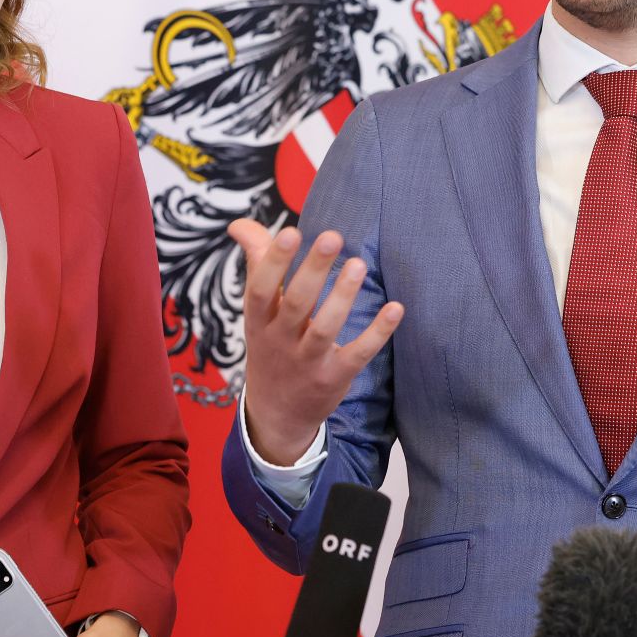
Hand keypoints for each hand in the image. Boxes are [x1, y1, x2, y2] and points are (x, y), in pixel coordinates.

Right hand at [227, 219, 403, 464]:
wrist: (276, 412)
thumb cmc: (271, 345)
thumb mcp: (258, 311)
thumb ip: (256, 263)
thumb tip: (240, 224)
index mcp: (259, 320)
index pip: (261, 289)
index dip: (273, 262)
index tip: (291, 232)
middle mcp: (280, 341)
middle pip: (296, 303)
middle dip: (313, 270)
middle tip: (332, 236)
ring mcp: (308, 362)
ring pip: (324, 329)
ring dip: (342, 297)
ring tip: (358, 265)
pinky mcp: (334, 377)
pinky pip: (357, 354)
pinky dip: (377, 333)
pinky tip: (396, 308)